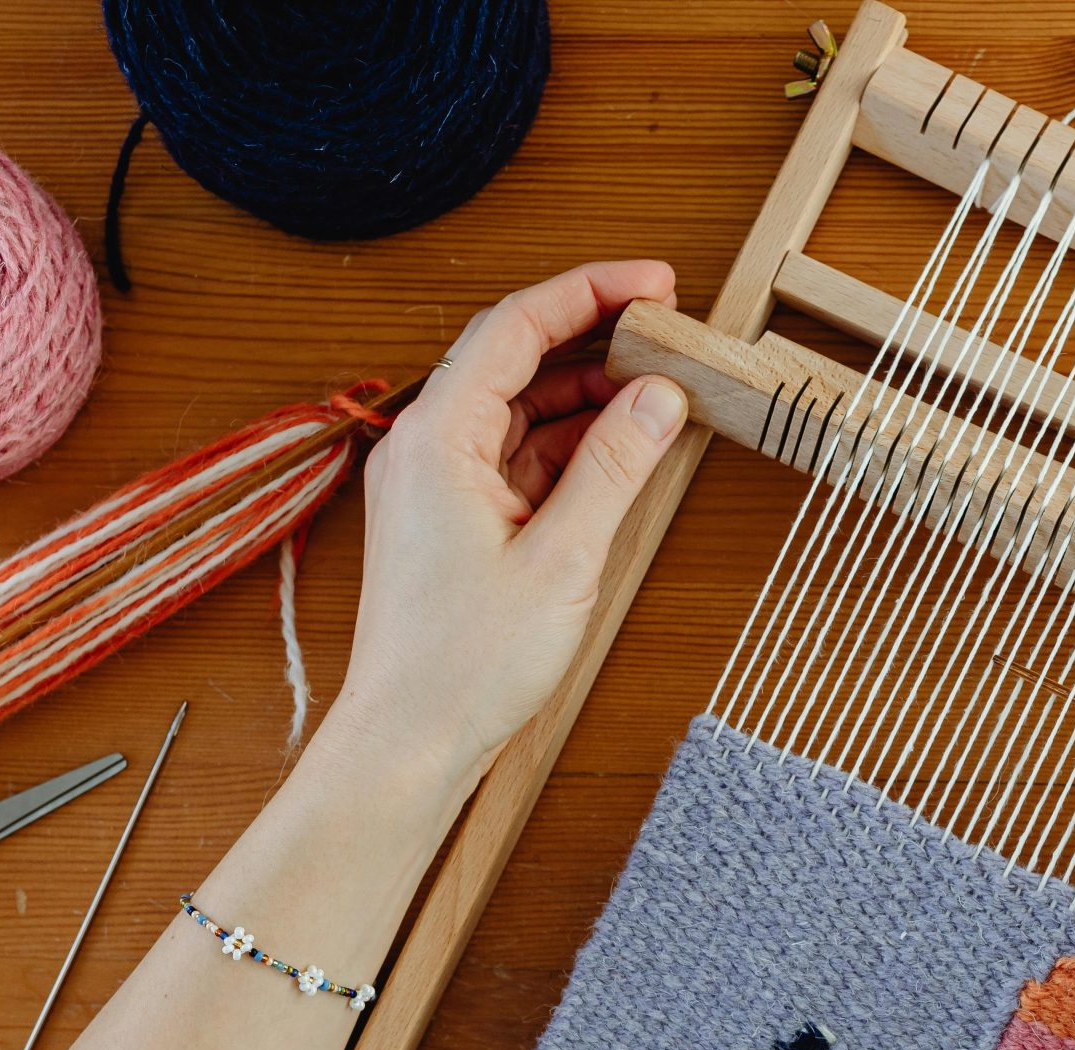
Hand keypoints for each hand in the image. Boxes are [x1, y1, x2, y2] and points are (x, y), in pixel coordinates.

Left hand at [333, 260, 689, 782]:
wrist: (408, 741)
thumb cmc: (463, 665)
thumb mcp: (562, 559)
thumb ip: (614, 468)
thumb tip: (660, 396)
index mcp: (436, 438)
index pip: (516, 326)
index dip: (590, 292)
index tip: (655, 282)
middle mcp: (425, 447)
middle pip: (514, 357)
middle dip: (594, 336)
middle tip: (666, 328)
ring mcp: (435, 483)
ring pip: (519, 409)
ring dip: (587, 395)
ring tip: (658, 390)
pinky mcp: (451, 518)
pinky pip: (515, 456)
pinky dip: (568, 445)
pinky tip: (620, 447)